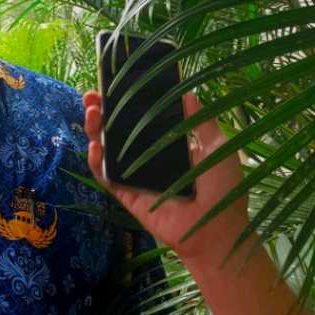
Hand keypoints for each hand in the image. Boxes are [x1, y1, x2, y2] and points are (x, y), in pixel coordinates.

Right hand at [82, 91, 250, 266]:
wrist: (219, 230)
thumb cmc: (224, 189)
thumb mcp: (217, 147)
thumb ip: (201, 121)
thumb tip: (187, 91)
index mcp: (166, 143)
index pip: (138, 118)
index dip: (123, 102)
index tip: (113, 84)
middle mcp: (146, 157)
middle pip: (115, 130)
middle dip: (101, 110)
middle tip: (92, 94)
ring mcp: (133, 175)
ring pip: (106, 149)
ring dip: (94, 129)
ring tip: (91, 111)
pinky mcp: (126, 194)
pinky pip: (105, 176)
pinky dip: (96, 161)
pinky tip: (95, 145)